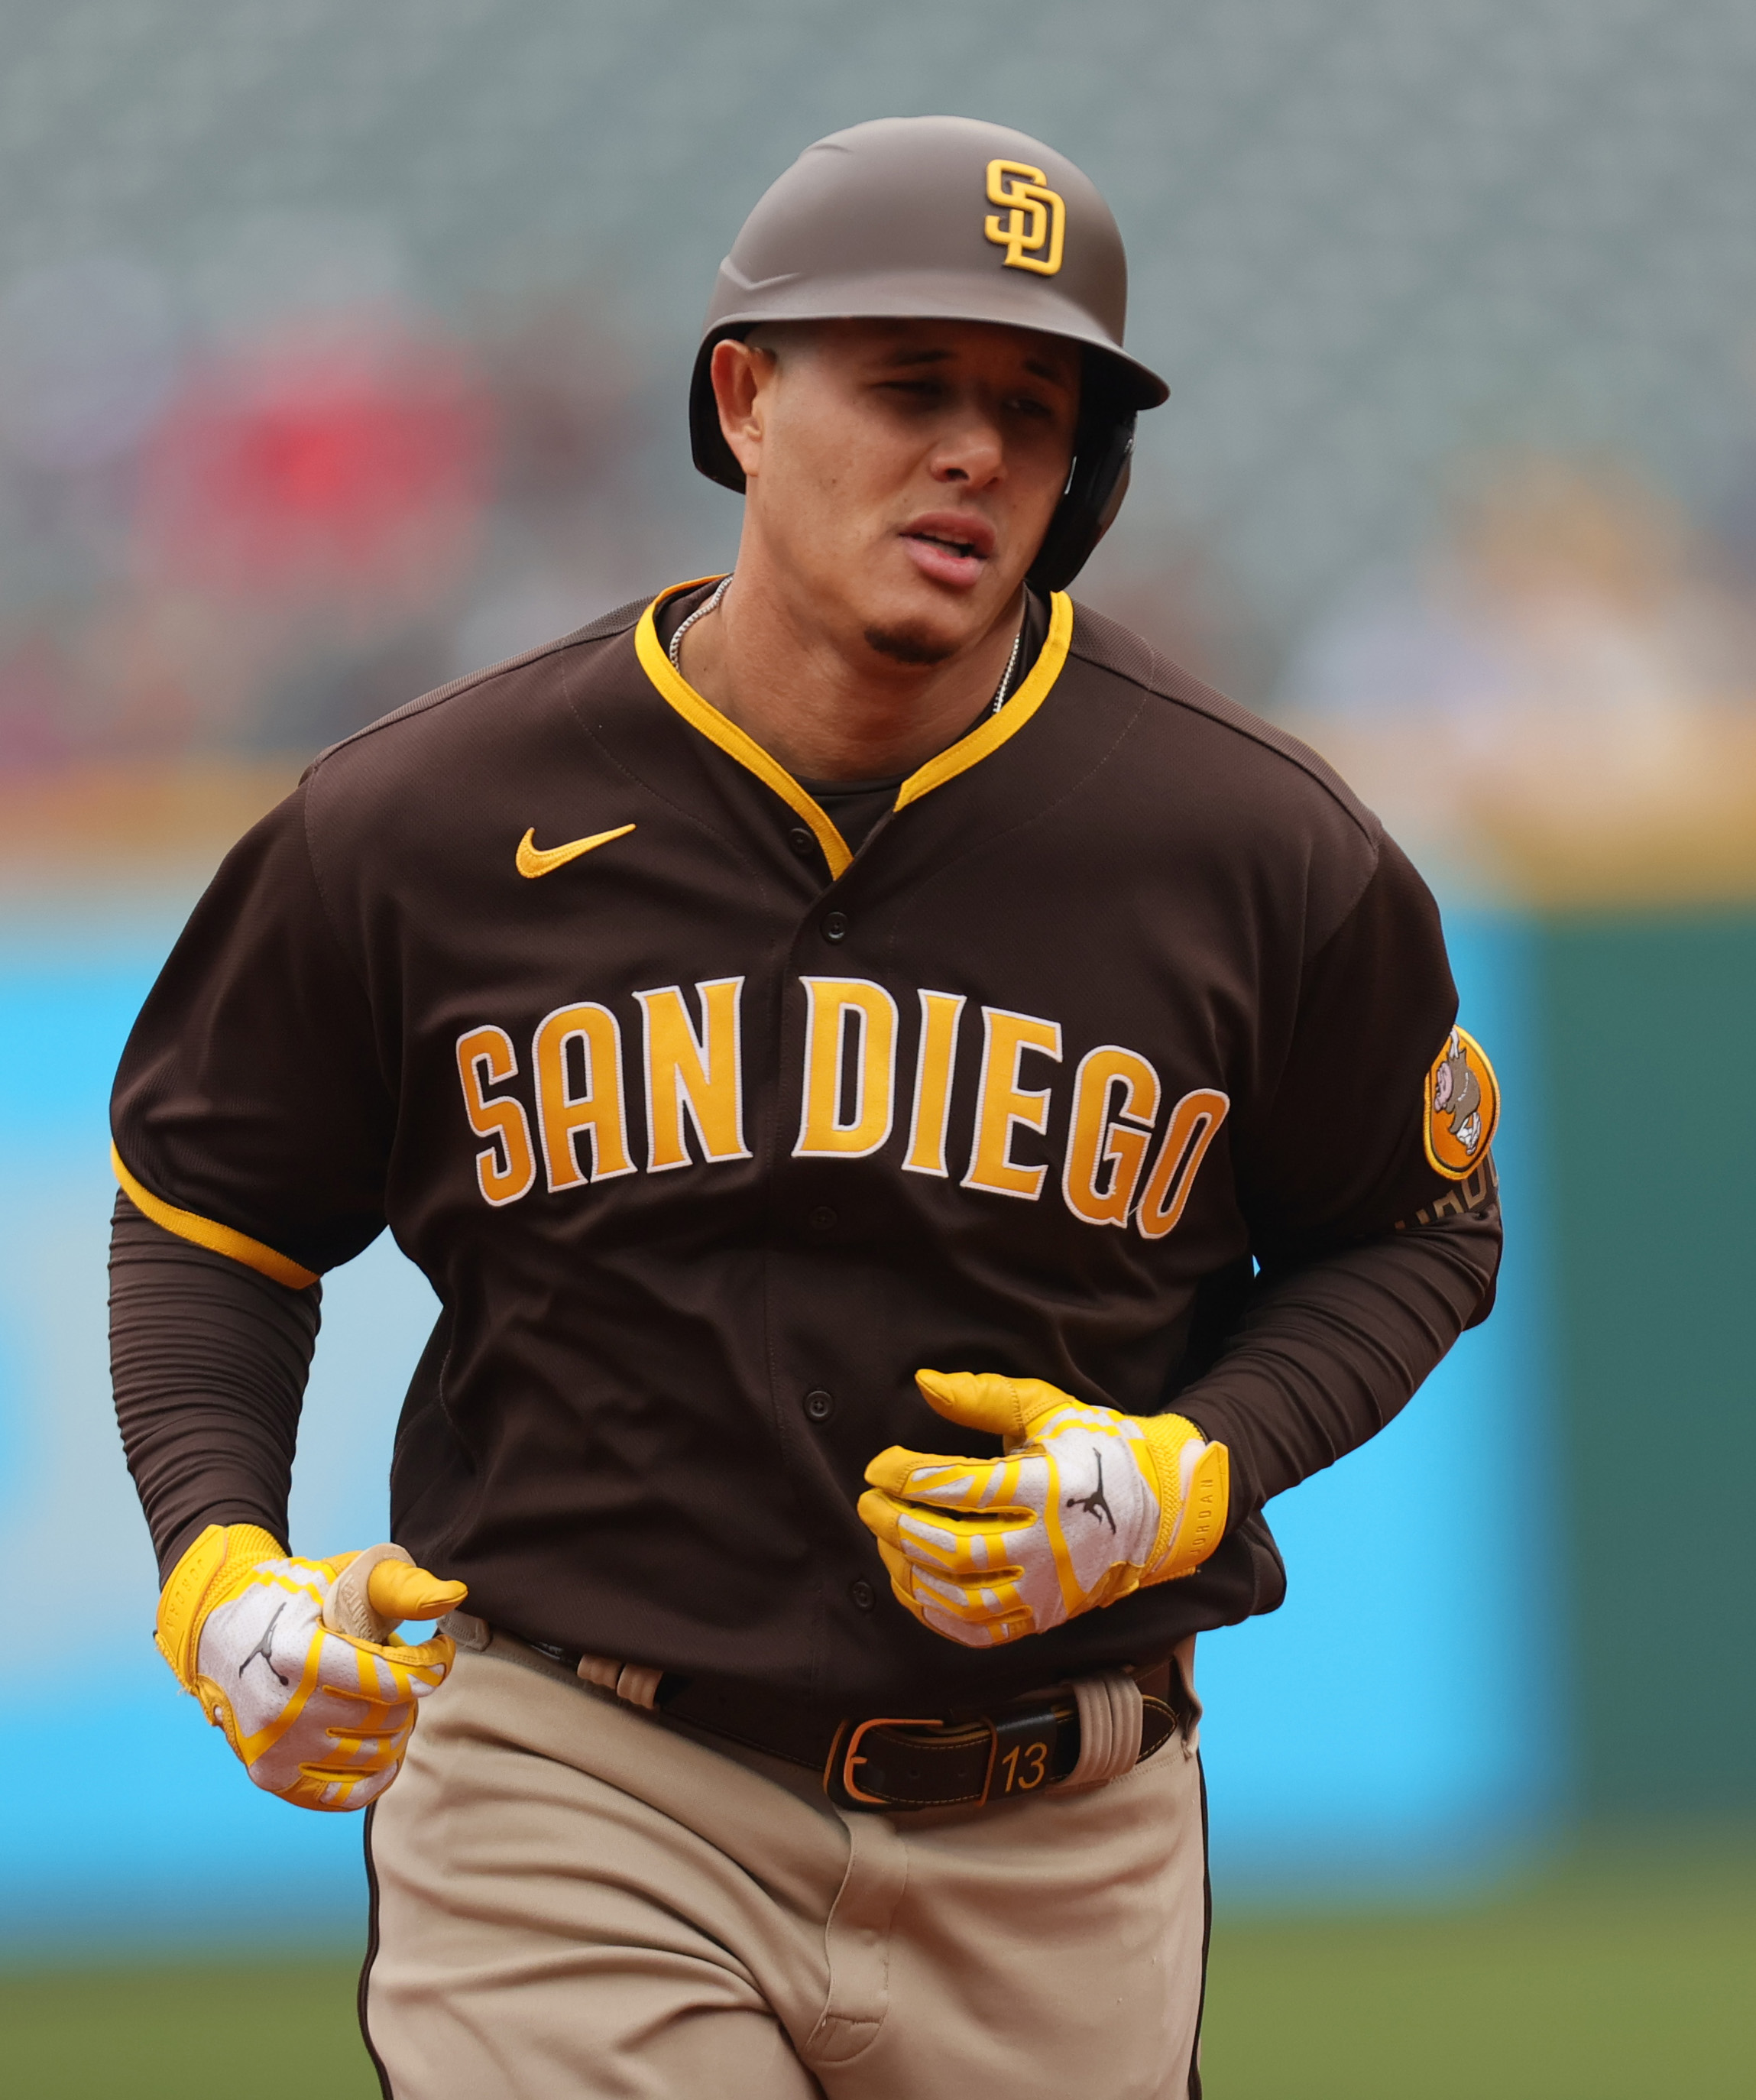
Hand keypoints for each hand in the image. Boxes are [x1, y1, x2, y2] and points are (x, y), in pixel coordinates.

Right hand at [155, 1524, 467, 1810]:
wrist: (218, 1631)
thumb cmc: (292, 1599)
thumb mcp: (339, 1576)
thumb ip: (399, 1586)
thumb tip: (453, 1596)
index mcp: (296, 1653)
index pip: (393, 1678)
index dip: (432, 1664)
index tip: (439, 1650)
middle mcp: (282, 1708)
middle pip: (388, 1717)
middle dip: (411, 1693)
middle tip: (404, 1674)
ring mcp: (274, 1747)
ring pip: (374, 1754)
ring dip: (397, 1728)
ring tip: (388, 1702)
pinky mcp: (271, 1774)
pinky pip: (342, 1795)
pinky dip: (376, 1777)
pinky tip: (388, 1751)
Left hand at [859, 1371, 1227, 1647]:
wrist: (1160, 1508)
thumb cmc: (1094, 1448)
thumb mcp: (1047, 1409)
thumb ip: (984, 1396)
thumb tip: (923, 1383)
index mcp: (1050, 1486)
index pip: (961, 1488)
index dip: (908, 1477)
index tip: (879, 1465)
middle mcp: (1049, 1545)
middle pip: (954, 1547)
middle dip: (897, 1524)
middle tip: (868, 1502)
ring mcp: (1048, 1589)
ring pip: (961, 1594)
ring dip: (908, 1569)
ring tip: (885, 1538)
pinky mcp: (1045, 1618)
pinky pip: (978, 1631)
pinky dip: (934, 1613)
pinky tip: (911, 1583)